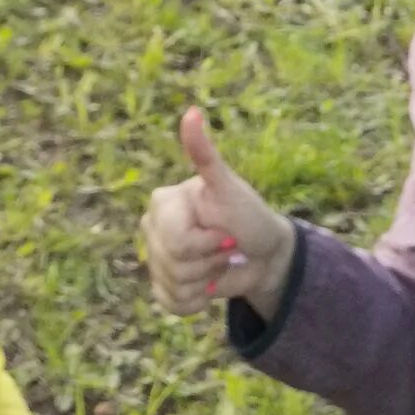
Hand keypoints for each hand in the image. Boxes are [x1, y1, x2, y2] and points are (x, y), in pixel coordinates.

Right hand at [141, 106, 296, 319]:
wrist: (264, 254)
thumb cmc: (248, 215)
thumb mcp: (228, 186)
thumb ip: (205, 154)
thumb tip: (192, 111)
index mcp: (161, 203)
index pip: (176, 242)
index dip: (208, 244)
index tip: (226, 231)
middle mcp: (151, 228)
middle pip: (173, 266)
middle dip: (209, 263)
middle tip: (225, 247)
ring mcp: (155, 257)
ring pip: (173, 286)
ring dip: (207, 282)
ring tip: (219, 262)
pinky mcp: (163, 286)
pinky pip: (171, 303)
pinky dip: (197, 302)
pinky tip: (209, 285)